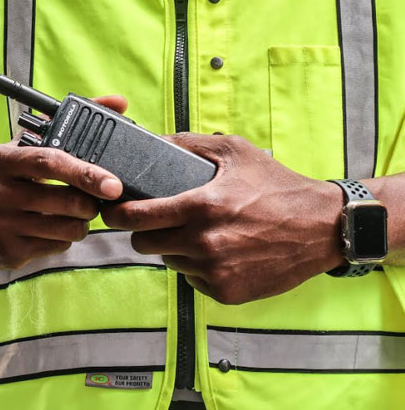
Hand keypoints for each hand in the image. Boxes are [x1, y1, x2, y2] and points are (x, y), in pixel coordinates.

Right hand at [0, 96, 126, 268]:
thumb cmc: (4, 175)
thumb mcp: (24, 145)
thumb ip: (69, 123)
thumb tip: (117, 102)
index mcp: (0, 159)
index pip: (49, 162)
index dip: (86, 173)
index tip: (113, 184)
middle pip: (64, 201)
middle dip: (90, 202)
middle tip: (94, 199)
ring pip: (66, 229)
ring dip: (81, 222)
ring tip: (73, 213)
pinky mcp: (7, 252)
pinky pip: (56, 248)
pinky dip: (64, 239)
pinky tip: (52, 228)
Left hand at [100, 133, 344, 303]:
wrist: (323, 227)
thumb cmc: (277, 186)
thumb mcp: (235, 152)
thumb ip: (189, 144)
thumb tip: (152, 141)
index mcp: (200, 206)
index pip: (135, 218)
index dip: (116, 214)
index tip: (112, 210)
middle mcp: (204, 242)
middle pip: (142, 244)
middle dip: (144, 231)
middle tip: (156, 220)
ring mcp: (215, 271)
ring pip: (168, 262)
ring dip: (174, 249)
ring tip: (198, 232)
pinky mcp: (226, 292)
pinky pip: (192, 280)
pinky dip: (197, 267)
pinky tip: (218, 251)